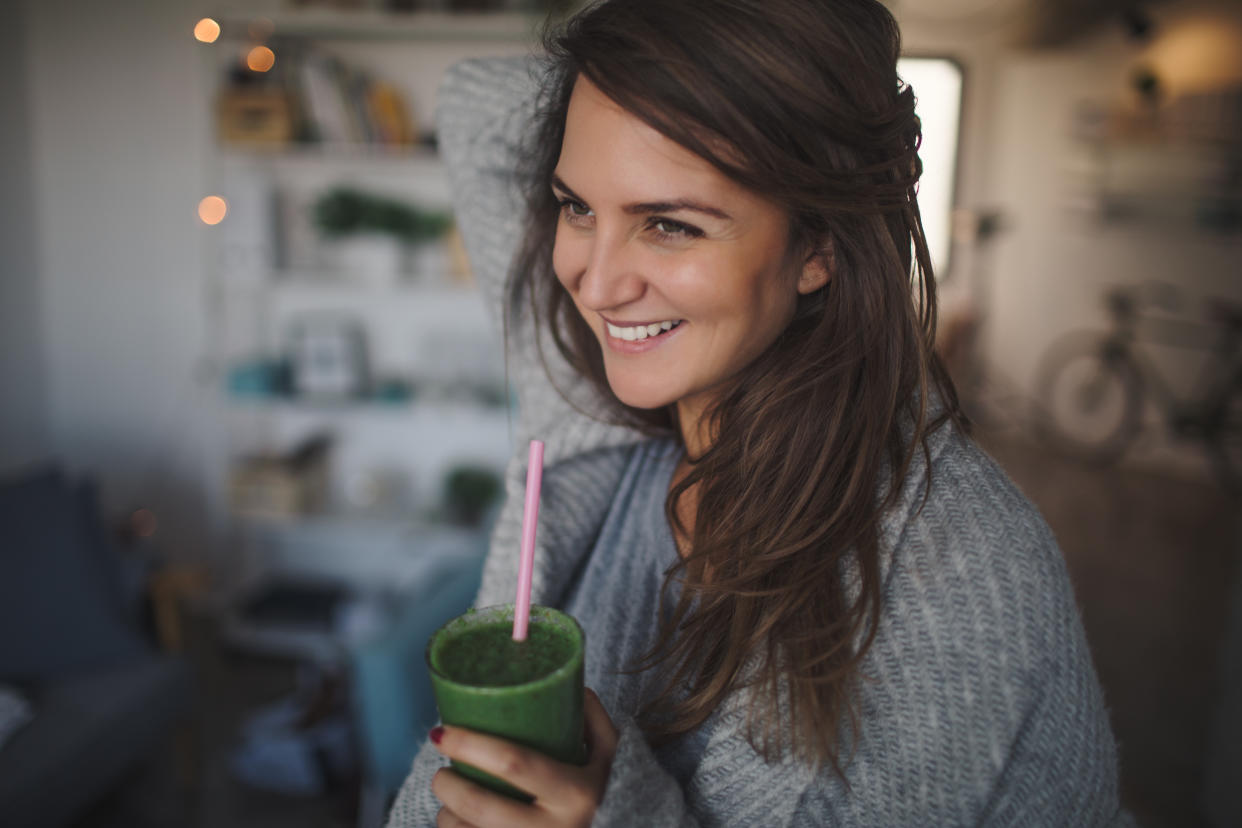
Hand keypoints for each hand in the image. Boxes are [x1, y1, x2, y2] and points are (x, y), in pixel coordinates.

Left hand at [430, 688, 618, 827]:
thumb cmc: (608, 796)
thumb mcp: (610, 758)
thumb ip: (594, 720)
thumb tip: (572, 687)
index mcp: (574, 794)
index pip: (513, 763)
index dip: (471, 745)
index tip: (443, 732)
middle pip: (480, 805)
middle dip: (448, 785)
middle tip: (442, 771)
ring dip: (447, 815)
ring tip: (450, 800)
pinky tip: (460, 824)